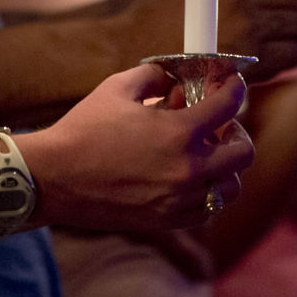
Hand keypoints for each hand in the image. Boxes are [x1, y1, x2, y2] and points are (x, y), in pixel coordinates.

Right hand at [24, 64, 254, 231]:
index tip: (231, 83)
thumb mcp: (118, 88)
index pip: (230, 105)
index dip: (234, 87)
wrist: (53, 179)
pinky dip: (207, 192)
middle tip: (218, 123)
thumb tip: (174, 77)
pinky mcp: (166, 221)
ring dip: (224, 166)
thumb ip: (155, 76)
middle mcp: (187, 170)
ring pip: (230, 186)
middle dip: (236, 131)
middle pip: (243, 152)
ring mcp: (179, 200)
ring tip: (203, 153)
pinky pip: (207, 209)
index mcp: (178, 133)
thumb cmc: (82, 131)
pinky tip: (188, 177)